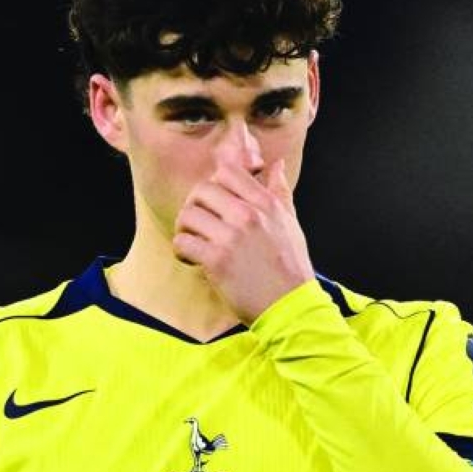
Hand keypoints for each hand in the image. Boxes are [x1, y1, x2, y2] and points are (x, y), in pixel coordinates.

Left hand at [173, 153, 314, 323]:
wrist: (290, 306)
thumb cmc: (291, 267)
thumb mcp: (290, 223)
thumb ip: (280, 191)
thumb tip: (277, 165)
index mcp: (265, 203)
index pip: (228, 171)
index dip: (215, 184)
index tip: (215, 203)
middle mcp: (248, 215)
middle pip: (202, 189)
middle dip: (195, 205)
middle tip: (199, 223)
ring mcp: (231, 238)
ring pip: (188, 215)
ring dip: (185, 228)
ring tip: (193, 242)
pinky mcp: (217, 261)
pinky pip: (183, 242)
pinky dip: (181, 250)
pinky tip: (191, 259)